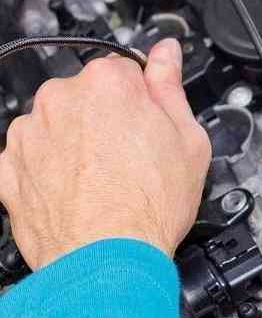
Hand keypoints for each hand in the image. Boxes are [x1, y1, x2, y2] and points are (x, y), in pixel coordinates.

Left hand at [0, 39, 210, 270]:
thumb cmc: (147, 207)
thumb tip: (167, 54)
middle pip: (89, 94)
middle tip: (131, 154)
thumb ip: (170, 85)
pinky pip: (33, 154)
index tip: (147, 119)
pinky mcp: (9, 168)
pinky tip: (78, 191)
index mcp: (108, 82)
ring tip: (104, 179)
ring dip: (76, 140)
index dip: (141, 97)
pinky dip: (50, 167)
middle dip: (108, 116)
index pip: (125, 68)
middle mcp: (61, 98)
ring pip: (59, 123)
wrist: (105, 264)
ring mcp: (30, 134)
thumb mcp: (188, 138)